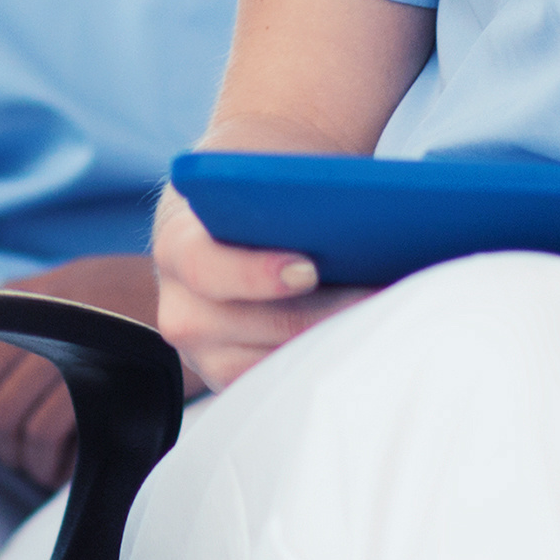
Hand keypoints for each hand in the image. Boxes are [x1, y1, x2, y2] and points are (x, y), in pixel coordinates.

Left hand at [0, 252, 173, 493]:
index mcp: (38, 306)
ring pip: (26, 424)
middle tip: (8, 461)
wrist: (202, 288)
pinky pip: (60, 430)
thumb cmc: (138, 286)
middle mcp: (52, 328)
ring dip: (27, 459)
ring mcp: (82, 353)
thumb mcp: (79, 275)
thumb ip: (22, 299)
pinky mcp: (113, 381)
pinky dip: (54, 463)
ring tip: (41, 469)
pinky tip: (64, 471)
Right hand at [152, 184, 359, 390]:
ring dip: (331, 338)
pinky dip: (323, 359)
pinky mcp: (232, 379)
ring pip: (274, 362)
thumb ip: (286, 179)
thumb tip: (355, 201)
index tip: (310, 269)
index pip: (205, 267)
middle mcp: (182, 310)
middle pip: (255, 325)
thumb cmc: (253, 197)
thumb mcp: (255, 177)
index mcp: (177, 249)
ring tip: (383, 315)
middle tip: (377, 294)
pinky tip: (361, 335)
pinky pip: (282, 382)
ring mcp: (204, 354)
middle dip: (323, 311)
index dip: (256, 273)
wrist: (226, 225)